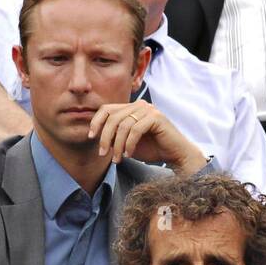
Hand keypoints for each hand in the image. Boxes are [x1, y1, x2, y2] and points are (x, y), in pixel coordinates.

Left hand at [87, 101, 205, 173]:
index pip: (107, 109)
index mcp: (131, 108)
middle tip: (103, 155)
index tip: (91, 137)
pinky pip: (135, 130)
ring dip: (117, 145)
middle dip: (105, 138)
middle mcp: (139, 105)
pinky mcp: (156, 117)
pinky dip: (129, 145)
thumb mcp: (126, 142)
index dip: (96, 122)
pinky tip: (129, 155)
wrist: (175, 155)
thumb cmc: (152, 149)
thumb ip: (114, 135)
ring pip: (123, 125)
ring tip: (117, 159)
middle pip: (112, 118)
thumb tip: (95, 135)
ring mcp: (149, 109)